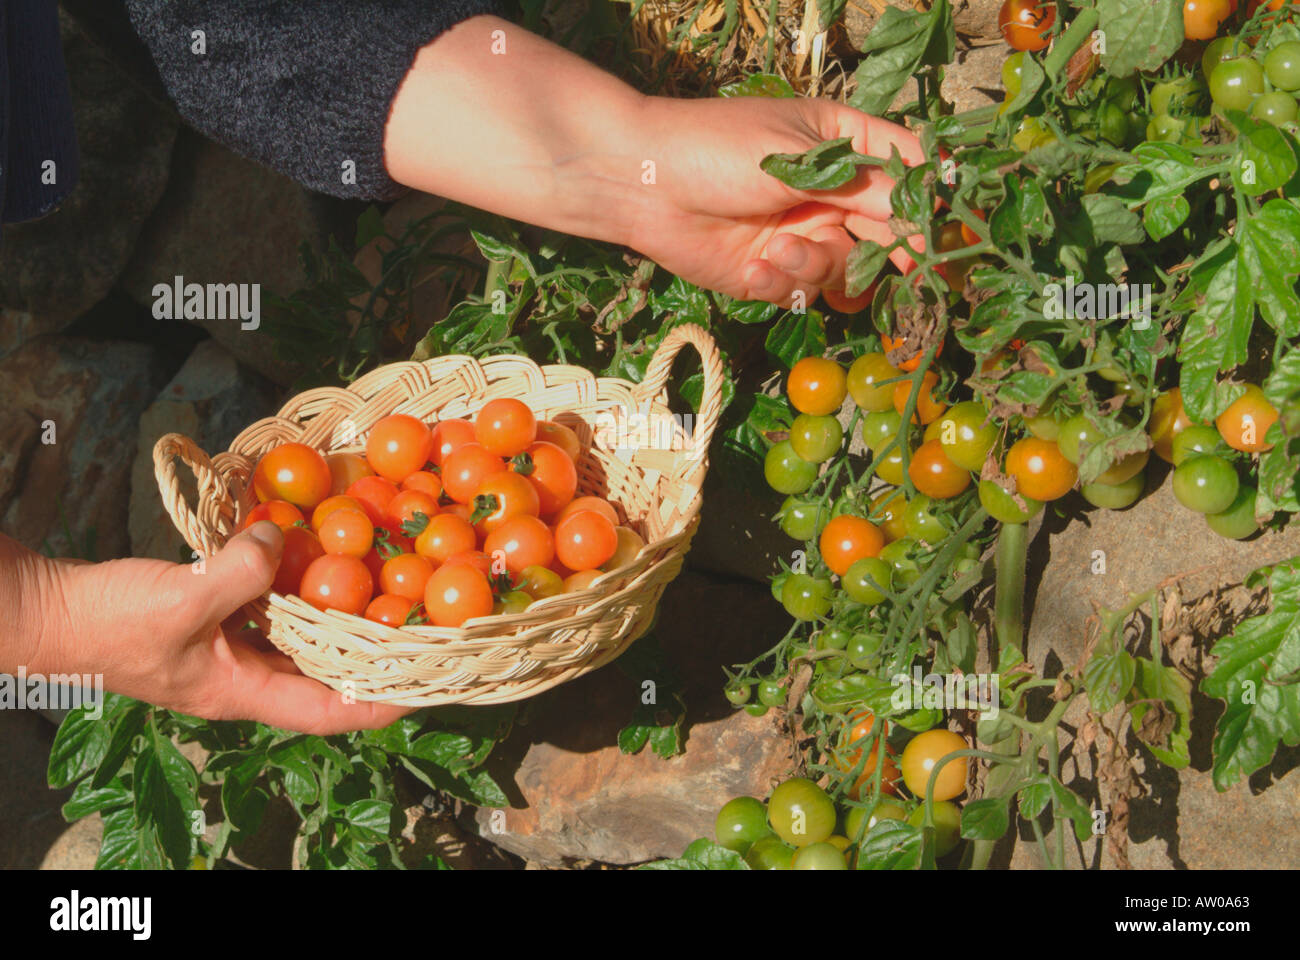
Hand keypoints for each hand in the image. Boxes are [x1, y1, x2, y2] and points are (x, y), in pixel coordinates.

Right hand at [14, 524, 408, 733]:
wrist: (52, 611)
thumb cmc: (111, 622)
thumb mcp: (182, 601)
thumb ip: (240, 573)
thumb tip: (281, 540)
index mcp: (243, 692)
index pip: (328, 713)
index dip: (378, 704)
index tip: (423, 686)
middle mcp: (244, 675)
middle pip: (322, 675)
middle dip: (366, 653)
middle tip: (412, 622)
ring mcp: (228, 648)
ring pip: (298, 637)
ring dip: (333, 614)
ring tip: (378, 585)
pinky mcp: (214, 618)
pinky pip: (268, 606)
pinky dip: (292, 585)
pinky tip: (310, 553)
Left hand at [626, 95, 923, 306]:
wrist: (643, 184)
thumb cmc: (717, 149)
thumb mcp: (796, 160)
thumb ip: (860, 188)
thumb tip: (919, 212)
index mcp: (842, 145)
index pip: (906, 168)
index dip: (924, 201)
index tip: (935, 231)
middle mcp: (829, 192)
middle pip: (886, 230)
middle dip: (884, 252)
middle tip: (894, 268)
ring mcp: (802, 233)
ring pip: (846, 270)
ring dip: (818, 267)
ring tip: (779, 254)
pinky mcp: (772, 271)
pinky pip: (802, 291)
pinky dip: (782, 285)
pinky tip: (754, 271)